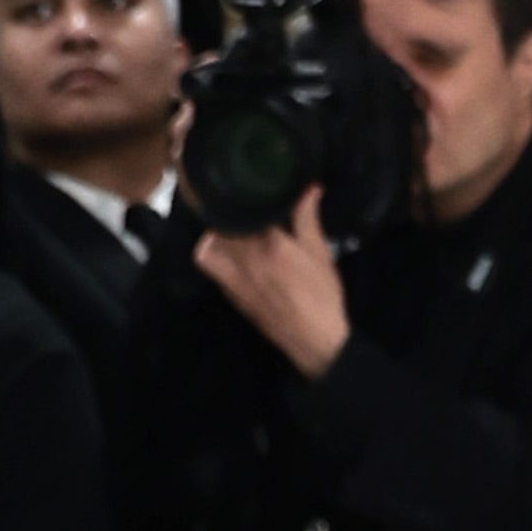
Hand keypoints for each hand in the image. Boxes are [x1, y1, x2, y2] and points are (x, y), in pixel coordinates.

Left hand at [192, 185, 351, 376]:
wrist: (316, 342)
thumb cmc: (322, 297)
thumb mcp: (320, 254)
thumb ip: (308, 218)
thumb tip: (310, 188)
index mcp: (270, 245)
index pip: (246, 210)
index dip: (248, 197)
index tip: (254, 191)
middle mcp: (247, 260)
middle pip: (223, 226)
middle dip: (230, 215)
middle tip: (242, 209)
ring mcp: (236, 279)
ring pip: (209, 246)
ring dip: (216, 235)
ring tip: (232, 232)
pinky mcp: (233, 295)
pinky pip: (212, 268)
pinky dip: (216, 256)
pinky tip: (233, 255)